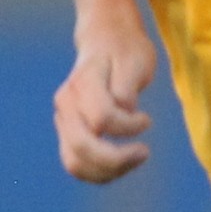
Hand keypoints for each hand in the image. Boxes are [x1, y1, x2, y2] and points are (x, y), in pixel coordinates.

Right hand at [55, 23, 155, 182]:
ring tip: (133, 160)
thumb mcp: (135, 60)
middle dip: (116, 160)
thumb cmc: (126, 49)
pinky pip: (76, 164)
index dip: (128, 127)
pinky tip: (123, 164)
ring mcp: (63, 119)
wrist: (104, 39)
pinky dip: (99, 172)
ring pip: (74, 163)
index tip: (147, 119)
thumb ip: (127, 87)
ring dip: (106, 172)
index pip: (102, 119)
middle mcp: (66, 103)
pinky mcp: (68, 133)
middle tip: (144, 152)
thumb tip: (123, 111)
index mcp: (82, 83)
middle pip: (81, 147)